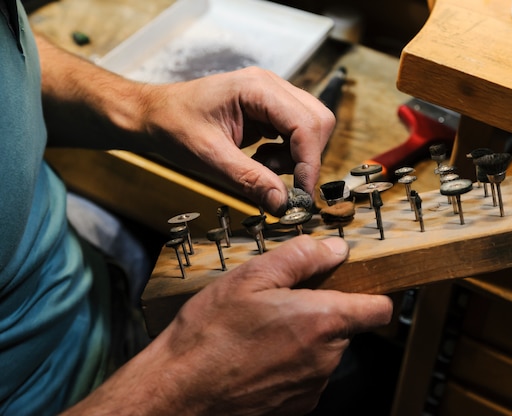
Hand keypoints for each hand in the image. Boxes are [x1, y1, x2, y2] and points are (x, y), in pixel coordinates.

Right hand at [63, 236, 391, 415]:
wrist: (179, 392)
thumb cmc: (210, 334)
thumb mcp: (250, 278)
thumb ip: (300, 257)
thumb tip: (334, 248)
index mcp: (322, 321)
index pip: (379, 309)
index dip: (371, 293)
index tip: (353, 284)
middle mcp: (325, 359)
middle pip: (345, 327)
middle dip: (322, 311)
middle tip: (283, 302)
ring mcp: (312, 386)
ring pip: (324, 351)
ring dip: (304, 337)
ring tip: (263, 330)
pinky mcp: (297, 406)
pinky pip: (307, 374)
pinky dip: (291, 362)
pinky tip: (258, 355)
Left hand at [139, 67, 334, 214]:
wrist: (154, 115)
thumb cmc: (173, 126)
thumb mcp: (209, 157)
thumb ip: (249, 180)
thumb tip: (283, 203)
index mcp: (256, 88)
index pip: (306, 123)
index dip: (309, 161)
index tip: (302, 193)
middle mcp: (270, 86)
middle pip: (318, 121)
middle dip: (306, 157)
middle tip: (279, 180)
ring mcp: (272, 96)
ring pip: (311, 128)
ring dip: (295, 157)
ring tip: (262, 167)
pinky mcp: (269, 110)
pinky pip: (296, 133)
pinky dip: (287, 154)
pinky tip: (260, 160)